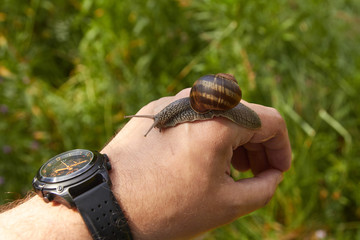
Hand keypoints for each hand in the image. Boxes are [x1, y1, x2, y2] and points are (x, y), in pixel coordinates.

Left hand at [102, 88, 291, 239]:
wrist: (107, 205)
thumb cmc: (167, 208)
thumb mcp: (228, 204)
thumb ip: (265, 187)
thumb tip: (274, 174)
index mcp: (220, 120)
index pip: (271, 121)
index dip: (282, 148)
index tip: (277, 171)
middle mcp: (198, 101)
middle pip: (245, 115)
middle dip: (258, 145)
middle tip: (254, 173)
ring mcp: (173, 102)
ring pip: (219, 113)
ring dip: (233, 139)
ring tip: (229, 168)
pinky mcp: (156, 109)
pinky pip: (193, 115)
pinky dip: (206, 134)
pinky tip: (198, 159)